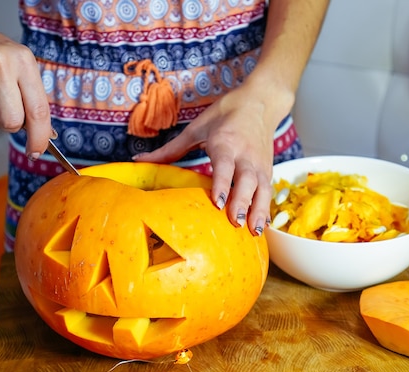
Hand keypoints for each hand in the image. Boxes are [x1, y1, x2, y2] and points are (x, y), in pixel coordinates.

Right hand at [0, 0, 50, 156]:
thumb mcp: (19, 64)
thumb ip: (32, 96)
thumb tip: (45, 134)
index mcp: (23, 61)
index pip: (39, 110)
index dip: (40, 137)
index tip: (37, 150)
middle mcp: (0, 65)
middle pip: (12, 123)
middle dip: (10, 125)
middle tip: (3, 108)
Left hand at [133, 84, 278, 235]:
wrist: (260, 102)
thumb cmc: (225, 114)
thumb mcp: (196, 128)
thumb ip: (171, 149)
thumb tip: (139, 161)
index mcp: (226, 142)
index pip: (225, 165)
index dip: (222, 184)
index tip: (219, 203)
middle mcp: (245, 154)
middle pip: (246, 180)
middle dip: (242, 202)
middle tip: (235, 222)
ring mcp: (259, 163)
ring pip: (262, 189)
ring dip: (259, 210)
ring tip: (253, 232)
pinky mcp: (268, 170)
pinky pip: (268, 191)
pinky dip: (266, 209)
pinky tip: (261, 227)